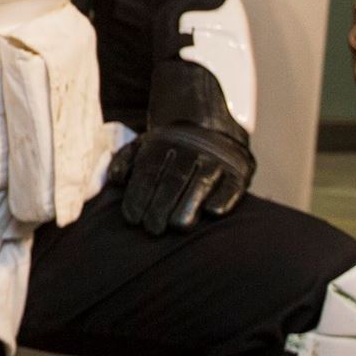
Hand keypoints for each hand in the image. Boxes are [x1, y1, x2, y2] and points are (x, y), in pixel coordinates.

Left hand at [109, 122, 253, 234]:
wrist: (208, 126)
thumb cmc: (167, 150)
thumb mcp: (142, 146)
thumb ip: (125, 162)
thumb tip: (117, 180)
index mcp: (162, 144)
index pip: (148, 171)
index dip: (139, 195)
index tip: (132, 218)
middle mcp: (190, 149)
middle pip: (174, 179)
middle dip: (161, 205)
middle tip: (152, 228)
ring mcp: (215, 159)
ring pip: (202, 182)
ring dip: (190, 204)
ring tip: (178, 226)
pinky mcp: (238, 171)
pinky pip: (232, 184)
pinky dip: (224, 197)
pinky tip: (212, 212)